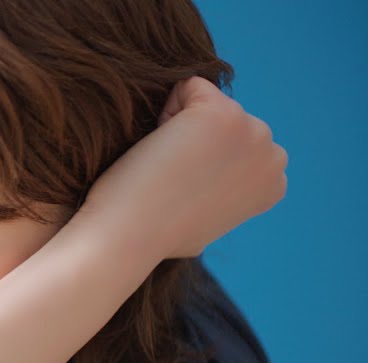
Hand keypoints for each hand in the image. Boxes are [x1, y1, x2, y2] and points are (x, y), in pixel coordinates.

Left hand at [80, 76, 287, 260]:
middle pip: (224, 120)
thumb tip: (216, 190)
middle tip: (172, 178)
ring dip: (179, 126)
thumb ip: (224, 197)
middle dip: (194, 140)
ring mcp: (253, 132)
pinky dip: (167, 109)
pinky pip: (189, 87)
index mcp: (273, 184)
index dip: (202, 162)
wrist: (130, 235)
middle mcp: (273, 156)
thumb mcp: (207, 221)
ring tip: (164, 166)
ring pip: (206, 103)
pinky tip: (158, 146)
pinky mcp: (223, 113)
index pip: (236, 145)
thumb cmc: (156, 235)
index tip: (186, 189)